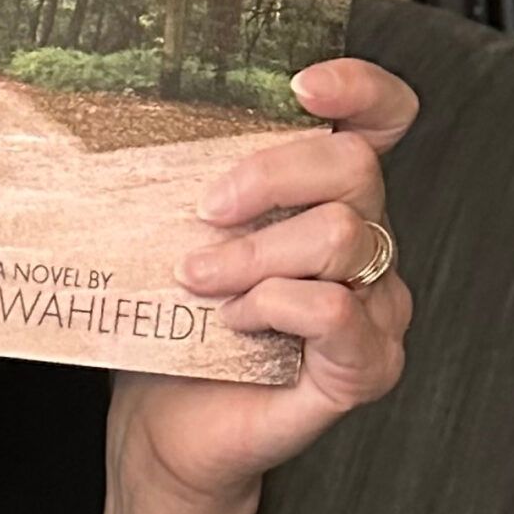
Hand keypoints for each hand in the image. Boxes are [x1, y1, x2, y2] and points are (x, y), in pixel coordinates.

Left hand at [112, 58, 417, 513]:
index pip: (383, 122)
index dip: (362, 89)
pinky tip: (237, 322)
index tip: (301, 87)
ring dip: (254, 253)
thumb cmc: (173, 325)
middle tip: (205, 212)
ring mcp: (375, 308)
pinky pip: (337, 311)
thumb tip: (131, 106)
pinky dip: (276, 306)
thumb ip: (189, 176)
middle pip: (356, 168)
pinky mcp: (363, 366)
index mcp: (326, 201)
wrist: (164, 426)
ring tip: (199, 280)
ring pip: (343, 238)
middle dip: (269, 177)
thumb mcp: (173, 235)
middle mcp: (367, 247)